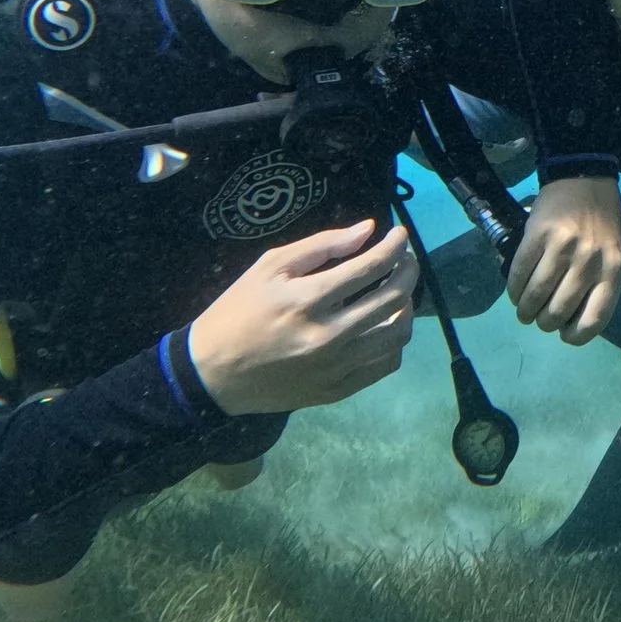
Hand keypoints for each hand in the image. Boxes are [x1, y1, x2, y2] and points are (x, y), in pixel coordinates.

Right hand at [186, 218, 414, 416]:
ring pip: (398, 335)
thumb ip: (321, 245)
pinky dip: (394, 342)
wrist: (212, 373)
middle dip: (408, 270)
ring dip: (407, 306)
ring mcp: (334, 368)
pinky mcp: (336, 391)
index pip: (372, 266)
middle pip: (393, 298)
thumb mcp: (269, 266)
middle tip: (403, 259)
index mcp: (307, 300)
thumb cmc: (238, 311)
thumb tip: (368, 230)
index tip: (399, 235)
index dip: (395, 245)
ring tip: (397, 292)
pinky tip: (384, 326)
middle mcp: (327, 336)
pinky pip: (384, 365)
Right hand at [506, 175, 620, 342]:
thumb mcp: (614, 254)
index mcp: (614, 270)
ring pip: (535, 296)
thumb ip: (598, 285)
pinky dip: (513, 290)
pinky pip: (519, 273)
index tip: (564, 334)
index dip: (575, 336)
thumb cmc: (602, 222)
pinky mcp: (537, 236)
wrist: (585, 179)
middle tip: (540, 320)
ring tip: (524, 311)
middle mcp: (589, 262)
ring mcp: (562, 248)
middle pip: (558, 311)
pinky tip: (515, 292)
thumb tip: (571, 321)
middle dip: (545, 323)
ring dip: (525, 310)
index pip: (594, 320)